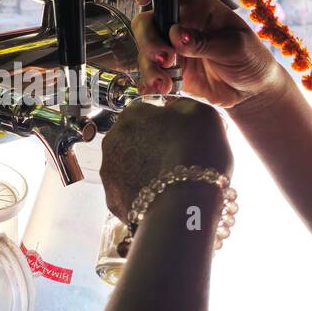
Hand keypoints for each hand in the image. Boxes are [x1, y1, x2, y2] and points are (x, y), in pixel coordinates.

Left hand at [99, 97, 232, 219]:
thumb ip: (182, 105)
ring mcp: (109, 172)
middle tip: (177, 161)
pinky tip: (161, 199)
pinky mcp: (112, 200)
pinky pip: (129, 193)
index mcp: (132, 115)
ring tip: (171, 183)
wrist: (186, 205)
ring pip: (129, 166)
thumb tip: (174, 109)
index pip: (146, 113)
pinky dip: (142, 194)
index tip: (181, 137)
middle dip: (151, 148)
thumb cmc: (196, 154)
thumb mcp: (201, 113)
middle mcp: (112, 140)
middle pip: (134, 139)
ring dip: (145, 171)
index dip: (166, 124)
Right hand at [130, 0, 281, 108]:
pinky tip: (160, 91)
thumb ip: (204, 41)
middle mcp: (179, 24)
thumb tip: (175, 35)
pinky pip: (150, 74)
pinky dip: (150, 84)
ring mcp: (172, 48)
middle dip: (148, 40)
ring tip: (165, 84)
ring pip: (144, 51)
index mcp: (197, 6)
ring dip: (150, 68)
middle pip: (146, 22)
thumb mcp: (234, 47)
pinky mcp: (169, 72)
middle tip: (165, 58)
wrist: (252, 91)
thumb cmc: (250, 58)